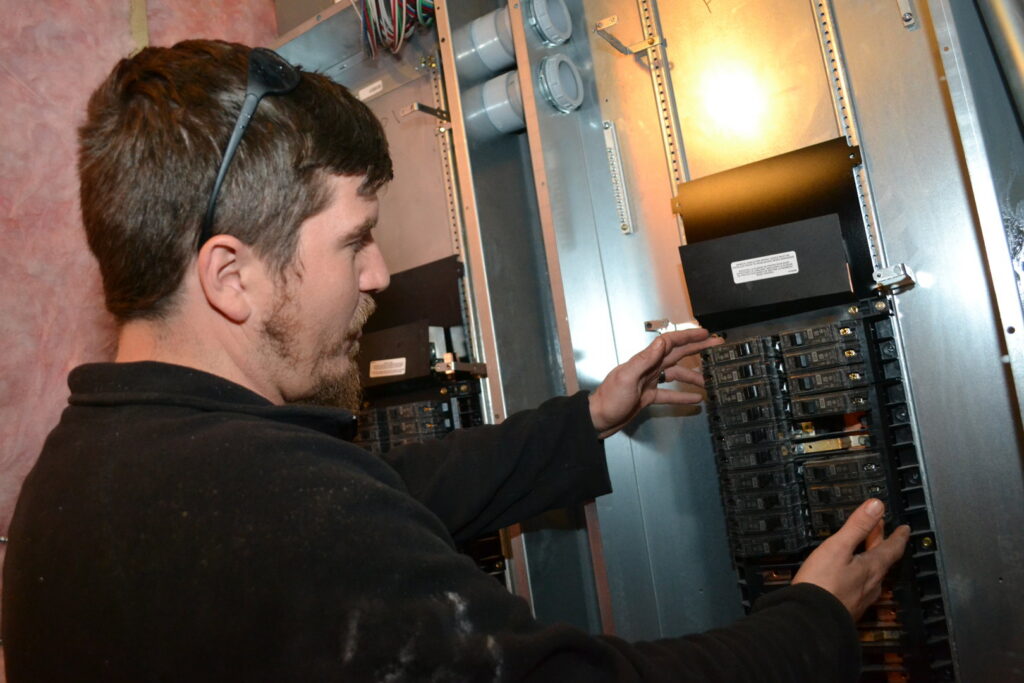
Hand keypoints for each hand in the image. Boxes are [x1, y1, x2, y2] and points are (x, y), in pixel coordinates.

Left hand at [587, 328, 722, 438]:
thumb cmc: (609, 399)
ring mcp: (649, 382)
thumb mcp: (627, 377)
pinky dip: (682, 396)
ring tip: (709, 380)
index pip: (669, 343)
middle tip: (715, 345)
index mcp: (644, 361)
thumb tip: (661, 342)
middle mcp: (648, 368)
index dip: (688, 336)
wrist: (598, 419)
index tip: (704, 333)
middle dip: (696, 348)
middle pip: (677, 354)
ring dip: (693, 376)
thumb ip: (644, 360)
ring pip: (676, 375)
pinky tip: (695, 399)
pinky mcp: (648, 396)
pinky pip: (670, 394)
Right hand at [792, 498, 910, 619]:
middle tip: (881, 531)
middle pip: (882, 560)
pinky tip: (849, 577)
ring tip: (865, 551)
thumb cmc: (822, 582)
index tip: (905, 529)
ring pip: (872, 575)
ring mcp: (861, 598)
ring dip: (870, 559)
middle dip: (881, 543)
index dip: (899, 536)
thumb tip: (877, 505)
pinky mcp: (848, 608)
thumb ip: (857, 526)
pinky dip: (859, 575)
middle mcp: (872, 584)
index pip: (892, 549)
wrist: (810, 620)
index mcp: (872, 567)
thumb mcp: (838, 547)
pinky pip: (860, 587)